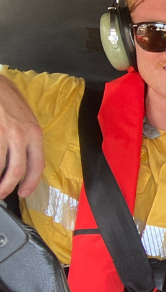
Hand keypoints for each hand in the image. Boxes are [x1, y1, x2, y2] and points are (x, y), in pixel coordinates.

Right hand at [0, 76, 42, 199]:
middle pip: (18, 170)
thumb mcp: (24, 116)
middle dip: (8, 186)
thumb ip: (26, 136)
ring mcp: (3, 134)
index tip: (24, 192)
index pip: (37, 164)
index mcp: (34, 132)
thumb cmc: (5, 96)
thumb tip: (23, 156)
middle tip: (1, 195)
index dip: (31, 182)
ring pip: (1, 166)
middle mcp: (21, 135)